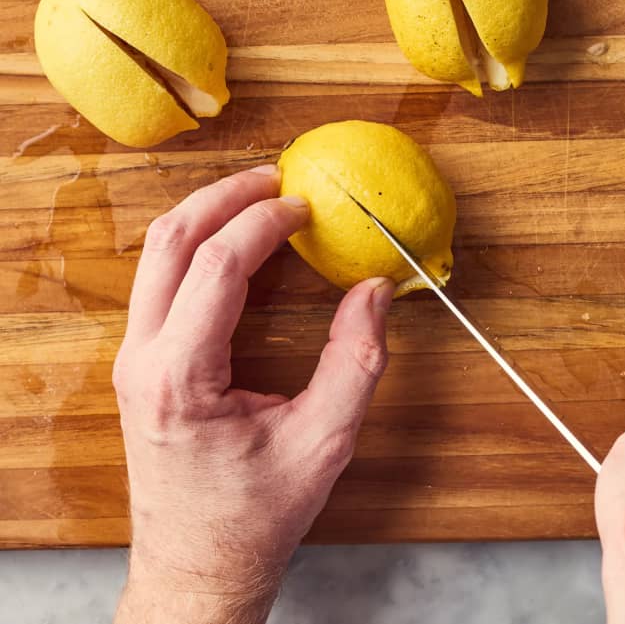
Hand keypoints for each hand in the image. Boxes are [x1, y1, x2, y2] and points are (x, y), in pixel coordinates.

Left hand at [112, 165, 393, 623]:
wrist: (198, 564)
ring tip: (257, 195)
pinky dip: (197, 242)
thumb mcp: (322, 445)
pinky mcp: (141, 360)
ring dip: (206, 212)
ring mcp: (134, 357)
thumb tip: (375, 290)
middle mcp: (143, 358)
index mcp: (180, 377)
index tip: (303, 206)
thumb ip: (355, 363)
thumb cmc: (254, 516)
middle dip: (224, 196)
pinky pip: (160, 277)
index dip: (262, 223)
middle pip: (170, 240)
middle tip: (275, 176)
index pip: (216, 266)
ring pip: (157, 252)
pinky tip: (235, 239)